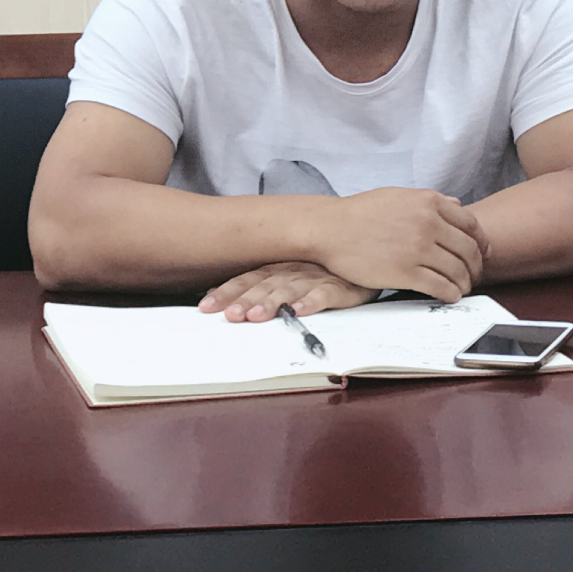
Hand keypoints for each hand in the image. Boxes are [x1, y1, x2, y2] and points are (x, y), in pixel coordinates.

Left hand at [200, 261, 375, 320]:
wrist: (366, 255)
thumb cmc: (326, 271)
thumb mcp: (294, 275)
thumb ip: (268, 288)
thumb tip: (232, 307)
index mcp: (279, 267)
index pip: (248, 278)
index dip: (227, 292)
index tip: (206, 307)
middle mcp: (294, 269)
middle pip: (264, 285)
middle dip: (245, 300)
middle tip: (231, 316)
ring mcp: (317, 276)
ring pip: (290, 289)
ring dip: (273, 302)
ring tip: (258, 316)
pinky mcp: (342, 285)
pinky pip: (326, 293)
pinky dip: (312, 301)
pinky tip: (300, 311)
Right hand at [310, 188, 490, 302]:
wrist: (330, 228)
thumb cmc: (361, 212)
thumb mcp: (399, 196)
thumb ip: (430, 201)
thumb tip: (457, 204)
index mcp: (429, 202)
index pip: (471, 224)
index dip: (481, 242)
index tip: (482, 253)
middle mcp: (428, 223)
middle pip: (468, 250)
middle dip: (476, 266)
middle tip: (474, 275)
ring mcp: (418, 249)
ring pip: (457, 271)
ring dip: (465, 283)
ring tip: (461, 288)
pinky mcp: (406, 273)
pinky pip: (440, 287)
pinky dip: (451, 294)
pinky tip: (449, 296)